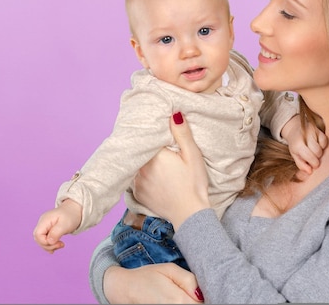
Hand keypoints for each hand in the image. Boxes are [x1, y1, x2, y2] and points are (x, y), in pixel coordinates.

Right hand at [32, 199, 81, 252]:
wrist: (74, 210)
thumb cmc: (70, 216)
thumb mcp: (65, 224)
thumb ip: (56, 233)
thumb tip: (49, 242)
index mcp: (45, 220)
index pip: (38, 235)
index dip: (45, 242)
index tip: (57, 242)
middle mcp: (42, 223)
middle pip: (38, 239)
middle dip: (48, 245)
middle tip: (60, 244)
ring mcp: (44, 227)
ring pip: (41, 241)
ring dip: (50, 246)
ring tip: (60, 245)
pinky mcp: (48, 230)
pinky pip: (45, 240)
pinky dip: (50, 245)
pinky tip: (57, 245)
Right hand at [104, 263, 203, 303]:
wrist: (124, 289)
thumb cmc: (147, 276)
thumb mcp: (169, 270)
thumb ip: (189, 280)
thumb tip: (202, 293)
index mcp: (179, 301)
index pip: (204, 304)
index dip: (208, 297)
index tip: (206, 291)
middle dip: (200, 301)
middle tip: (196, 293)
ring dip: (192, 304)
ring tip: (186, 296)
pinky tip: (180, 300)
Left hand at [133, 112, 210, 229]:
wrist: (190, 214)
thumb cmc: (194, 183)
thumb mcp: (193, 155)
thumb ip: (182, 133)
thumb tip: (173, 113)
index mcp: (154, 154)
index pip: (148, 137)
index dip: (154, 134)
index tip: (157, 132)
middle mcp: (141, 167)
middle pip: (141, 150)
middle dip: (147, 146)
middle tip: (158, 147)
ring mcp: (136, 181)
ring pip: (136, 164)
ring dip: (143, 161)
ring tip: (154, 161)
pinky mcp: (137, 193)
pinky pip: (135, 178)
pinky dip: (142, 175)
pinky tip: (153, 176)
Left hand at [281, 115, 327, 173]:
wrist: (294, 129)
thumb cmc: (295, 145)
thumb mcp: (295, 155)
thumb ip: (301, 165)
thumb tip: (310, 171)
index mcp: (297, 145)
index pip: (310, 157)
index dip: (314, 164)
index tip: (313, 165)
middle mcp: (305, 137)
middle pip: (318, 152)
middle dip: (317, 157)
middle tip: (312, 156)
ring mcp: (312, 131)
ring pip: (322, 146)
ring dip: (320, 150)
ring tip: (313, 149)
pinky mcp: (318, 129)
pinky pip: (325, 140)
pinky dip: (323, 144)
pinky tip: (317, 144)